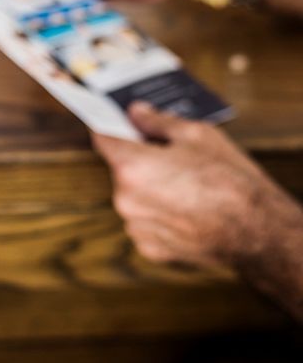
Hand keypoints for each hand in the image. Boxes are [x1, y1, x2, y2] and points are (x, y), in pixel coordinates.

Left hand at [93, 102, 302, 267]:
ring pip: (134, 199)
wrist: (258, 230)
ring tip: (188, 190)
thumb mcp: (198, 135)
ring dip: (150, 192)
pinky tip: (188, 213)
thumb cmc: (231, 180)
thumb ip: (158, 122)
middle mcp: (125, 199)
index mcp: (131, 166)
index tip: (119, 125)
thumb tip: (136, 113)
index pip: (103, 139)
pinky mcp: (150, 249)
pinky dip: (161, 217)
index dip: (112, 129)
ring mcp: (136, 227)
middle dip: (141, 163)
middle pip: (121, 171)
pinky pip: (147, 224)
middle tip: (174, 161)